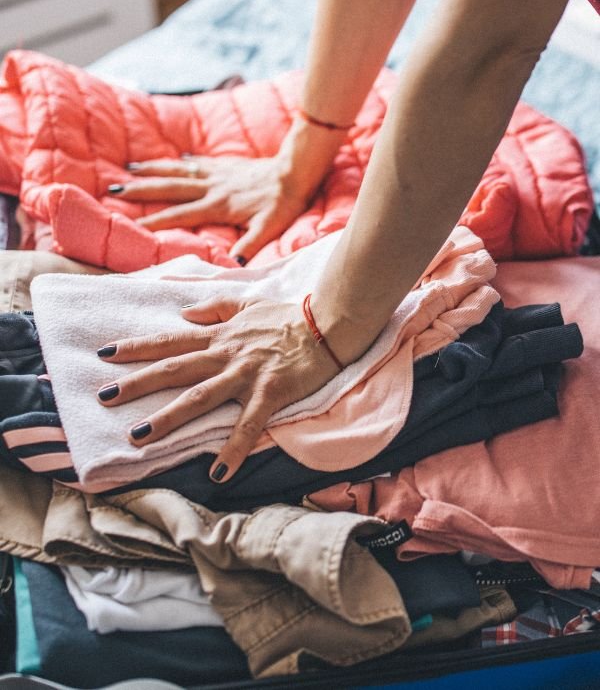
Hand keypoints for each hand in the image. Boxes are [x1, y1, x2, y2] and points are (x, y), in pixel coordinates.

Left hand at [95, 295, 339, 481]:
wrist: (329, 322)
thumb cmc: (289, 316)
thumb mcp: (248, 304)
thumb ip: (216, 307)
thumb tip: (185, 312)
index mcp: (219, 336)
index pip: (171, 340)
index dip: (138, 347)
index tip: (106, 354)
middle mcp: (226, 354)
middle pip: (174, 369)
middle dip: (137, 383)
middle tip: (103, 398)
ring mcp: (247, 373)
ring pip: (200, 396)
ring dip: (168, 417)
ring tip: (138, 436)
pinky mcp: (271, 391)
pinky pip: (249, 423)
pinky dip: (233, 447)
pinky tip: (218, 472)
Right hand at [112, 154, 313, 261]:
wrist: (297, 170)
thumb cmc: (284, 202)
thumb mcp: (268, 228)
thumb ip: (249, 245)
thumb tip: (232, 265)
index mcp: (217, 205)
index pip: (179, 215)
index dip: (155, 220)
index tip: (130, 224)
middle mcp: (212, 186)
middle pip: (170, 187)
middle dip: (141, 189)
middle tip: (114, 189)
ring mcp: (218, 173)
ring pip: (179, 169)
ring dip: (155, 168)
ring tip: (131, 167)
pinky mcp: (227, 164)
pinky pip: (200, 160)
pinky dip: (185, 160)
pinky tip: (176, 158)